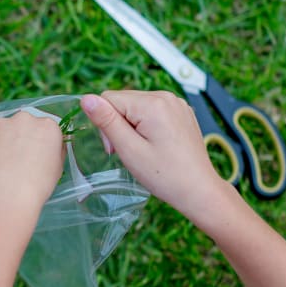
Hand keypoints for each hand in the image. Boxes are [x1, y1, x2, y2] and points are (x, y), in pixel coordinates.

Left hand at [0, 111, 64, 211]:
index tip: (34, 156)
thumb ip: (54, 151)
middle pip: (22, 124)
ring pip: (1, 130)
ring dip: (1, 142)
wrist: (6, 196)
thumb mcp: (57, 168)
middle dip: (19, 137)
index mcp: (47, 126)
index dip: (38, 142)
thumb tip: (47, 146)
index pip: (44, 128)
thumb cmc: (38, 186)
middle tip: (15, 160)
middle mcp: (24, 118)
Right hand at [80, 90, 226, 219]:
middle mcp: (166, 96)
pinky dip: (147, 126)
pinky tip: (156, 146)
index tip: (116, 149)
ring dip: (132, 126)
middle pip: (123, 101)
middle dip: (119, 125)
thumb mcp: (129, 149)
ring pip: (137, 106)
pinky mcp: (182, 112)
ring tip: (144, 150)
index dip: (105, 124)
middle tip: (131, 153)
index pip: (109, 99)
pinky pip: (153, 111)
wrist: (199, 190)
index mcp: (153, 103)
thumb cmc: (164, 175)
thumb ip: (106, 121)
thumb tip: (86, 98)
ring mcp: (177, 103)